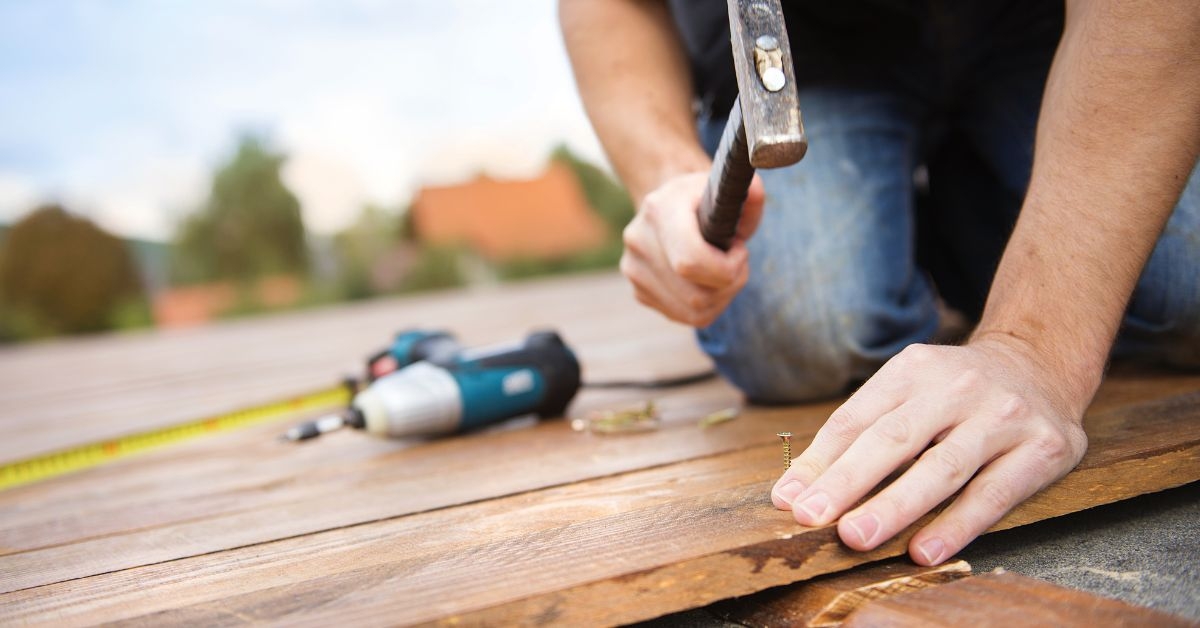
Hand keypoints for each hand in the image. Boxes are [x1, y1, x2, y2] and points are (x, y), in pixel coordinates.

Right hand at [620, 172, 765, 326]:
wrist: (668, 205)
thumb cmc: (703, 200)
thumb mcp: (728, 190)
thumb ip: (748, 194)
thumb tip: (756, 192)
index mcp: (659, 210)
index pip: (690, 262)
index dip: (726, 268)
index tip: (740, 250)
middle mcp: (639, 241)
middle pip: (696, 295)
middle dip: (730, 284)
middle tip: (737, 262)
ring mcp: (634, 270)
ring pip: (694, 312)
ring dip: (722, 297)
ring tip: (724, 271)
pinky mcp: (639, 292)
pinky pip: (686, 317)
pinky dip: (708, 306)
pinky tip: (709, 282)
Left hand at [770, 339, 1089, 564]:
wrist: (1041, 364)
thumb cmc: (954, 393)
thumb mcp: (905, 393)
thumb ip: (854, 437)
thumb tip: (793, 493)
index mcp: (913, 370)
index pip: (856, 419)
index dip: (820, 462)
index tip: (789, 501)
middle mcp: (957, 387)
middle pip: (894, 439)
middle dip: (849, 481)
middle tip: (813, 518)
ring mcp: (1002, 416)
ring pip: (942, 468)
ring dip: (896, 506)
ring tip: (857, 537)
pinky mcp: (1042, 448)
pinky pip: (993, 494)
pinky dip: (957, 525)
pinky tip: (925, 550)